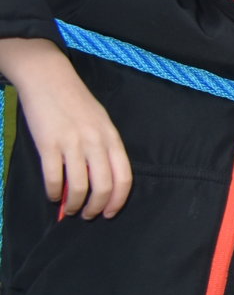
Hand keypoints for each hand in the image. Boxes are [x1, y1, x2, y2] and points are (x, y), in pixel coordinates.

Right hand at [0, 37, 131, 218]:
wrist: (50, 78)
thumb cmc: (76, 102)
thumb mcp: (99, 122)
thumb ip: (101, 148)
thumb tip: (97, 180)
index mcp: (112, 137)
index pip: (124, 177)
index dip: (118, 200)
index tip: (110, 213)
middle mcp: (96, 142)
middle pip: (103, 186)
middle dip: (96, 207)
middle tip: (88, 215)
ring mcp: (72, 143)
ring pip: (79, 187)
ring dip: (74, 205)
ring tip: (70, 210)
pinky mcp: (48, 144)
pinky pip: (54, 177)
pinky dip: (53, 193)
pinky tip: (52, 196)